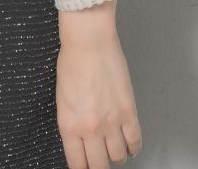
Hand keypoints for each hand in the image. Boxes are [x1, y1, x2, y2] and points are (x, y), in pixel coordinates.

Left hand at [56, 35, 142, 167]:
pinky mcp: (128, 112)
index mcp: (69, 125)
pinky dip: (133, 147)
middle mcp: (90, 128)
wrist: (89, 42)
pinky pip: (135, 140)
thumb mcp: (62, 98)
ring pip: (118, 156)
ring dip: (117, 156)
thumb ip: (71, 122)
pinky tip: (130, 146)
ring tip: (115, 151)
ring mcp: (111, 122)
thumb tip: (79, 138)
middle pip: (99, 166)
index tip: (85, 168)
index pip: (77, 164)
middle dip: (99, 166)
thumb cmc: (72, 61)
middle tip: (100, 162)